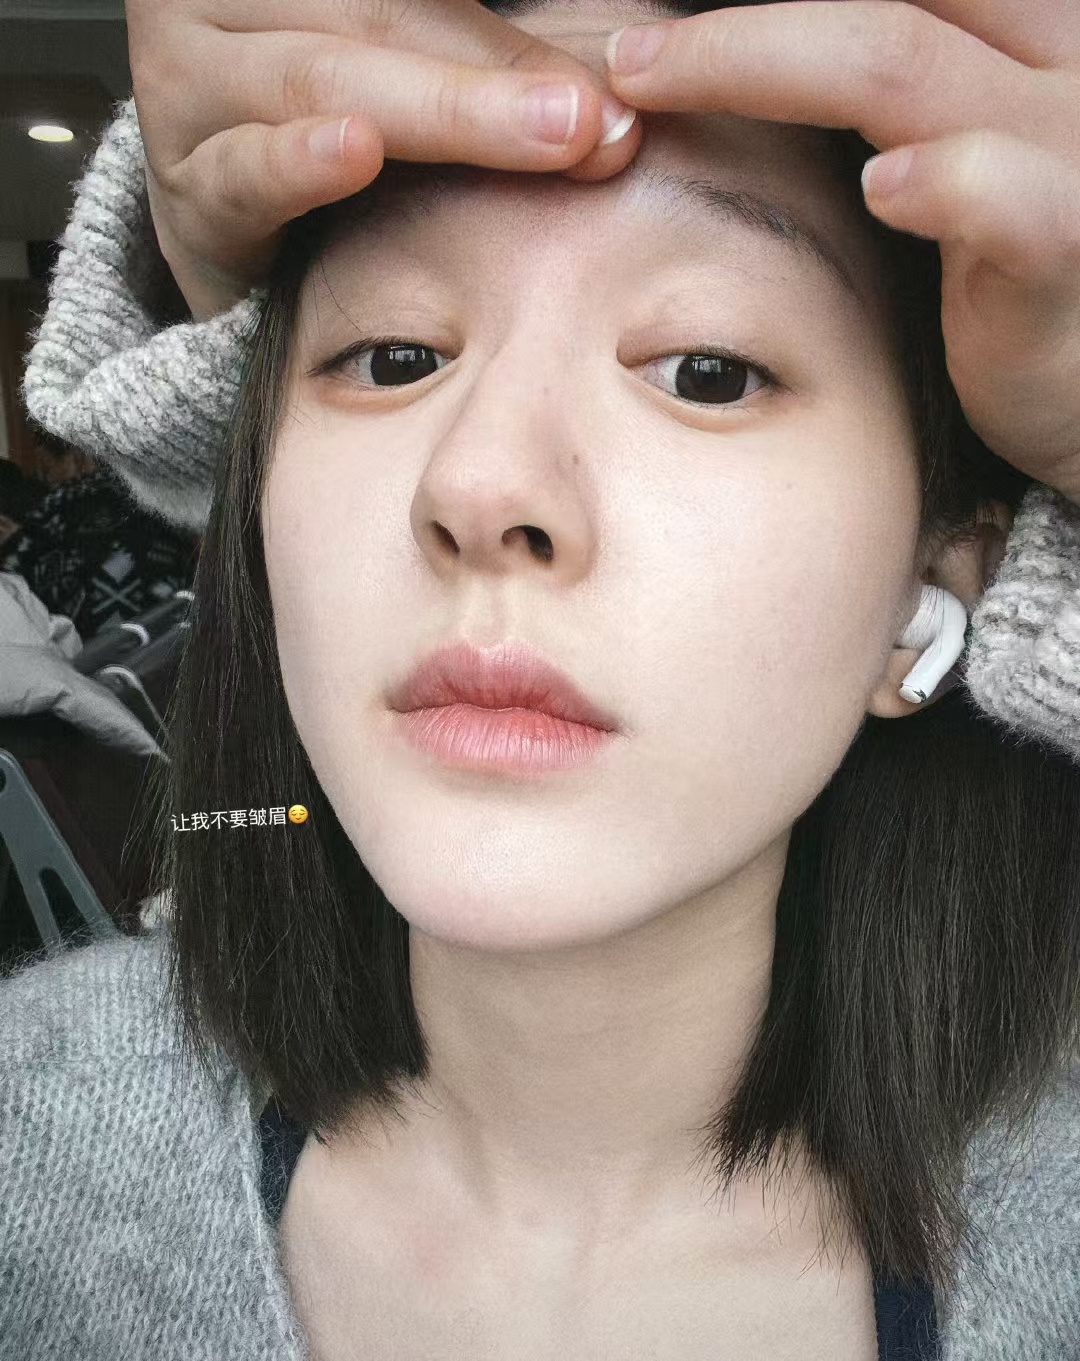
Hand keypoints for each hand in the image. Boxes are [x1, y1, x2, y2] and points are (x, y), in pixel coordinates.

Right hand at [125, 0, 640, 320]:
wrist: (233, 239)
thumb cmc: (332, 147)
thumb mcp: (411, 79)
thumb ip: (488, 66)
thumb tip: (612, 104)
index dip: (505, 35)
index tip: (606, 83)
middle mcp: (226, 0)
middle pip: (383, 16)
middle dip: (498, 74)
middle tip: (597, 119)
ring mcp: (193, 82)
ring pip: (325, 82)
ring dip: (445, 115)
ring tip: (544, 133)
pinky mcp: (182, 182)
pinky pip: (244, 168)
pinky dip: (301, 162)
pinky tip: (355, 151)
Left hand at [602, 2, 1079, 501]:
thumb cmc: (1021, 274)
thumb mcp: (962, 161)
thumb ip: (890, 106)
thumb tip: (766, 77)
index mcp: (1014, 36)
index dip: (763, 0)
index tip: (656, 27)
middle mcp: (1045, 65)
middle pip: (874, 1)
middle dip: (732, 18)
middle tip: (619, 47)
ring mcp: (1062, 147)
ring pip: (904, 68)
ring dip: (762, 59)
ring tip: (651, 77)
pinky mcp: (1067, 248)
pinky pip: (1012, 201)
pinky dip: (951, 184)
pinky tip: (885, 188)